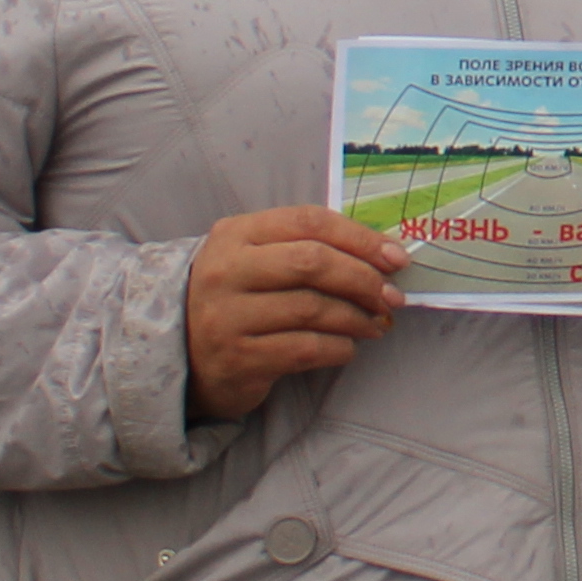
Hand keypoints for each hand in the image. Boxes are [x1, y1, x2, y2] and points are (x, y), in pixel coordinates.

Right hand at [185, 207, 404, 421]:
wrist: (185, 354)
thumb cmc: (240, 299)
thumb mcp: (260, 259)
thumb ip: (310, 248)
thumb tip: (385, 257)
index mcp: (236, 234)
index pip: (309, 222)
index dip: (360, 238)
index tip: (396, 258)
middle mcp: (225, 271)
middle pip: (312, 263)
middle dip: (362, 278)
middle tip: (391, 297)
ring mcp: (226, 316)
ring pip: (312, 309)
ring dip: (356, 317)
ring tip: (375, 324)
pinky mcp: (237, 358)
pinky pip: (305, 349)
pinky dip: (338, 348)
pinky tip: (347, 347)